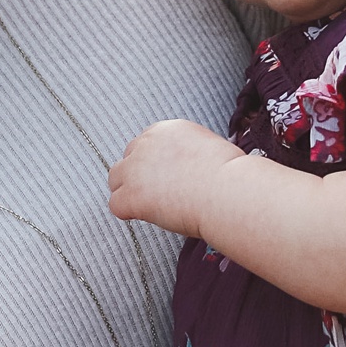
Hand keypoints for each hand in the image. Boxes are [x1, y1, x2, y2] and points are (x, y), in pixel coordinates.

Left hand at [107, 119, 243, 238]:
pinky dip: (129, 213)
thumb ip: (187, 152)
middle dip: (140, 176)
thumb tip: (185, 168)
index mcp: (165, 130)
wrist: (227, 191)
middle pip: (128, 159)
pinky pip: (116, 205)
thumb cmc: (230, 176)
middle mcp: (145, 144)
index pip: (145, 144)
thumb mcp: (208, 147)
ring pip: (115, 179)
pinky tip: (149, 216)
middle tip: (161, 194)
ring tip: (152, 207)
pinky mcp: (129, 195)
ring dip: (129, 191)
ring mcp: (134, 169)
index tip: (167, 177)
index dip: (154, 164)